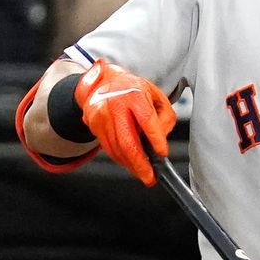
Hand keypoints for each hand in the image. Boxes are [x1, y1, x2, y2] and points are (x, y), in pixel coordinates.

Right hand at [74, 59, 176, 184]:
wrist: (102, 82)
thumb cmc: (133, 90)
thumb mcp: (157, 95)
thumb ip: (165, 117)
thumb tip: (161, 139)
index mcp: (134, 95)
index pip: (146, 119)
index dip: (155, 138)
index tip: (162, 153)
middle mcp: (115, 105)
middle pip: (127, 141)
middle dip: (140, 164)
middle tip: (150, 178)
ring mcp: (101, 117)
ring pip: (117, 149)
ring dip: (131, 166)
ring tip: (143, 174)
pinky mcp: (93, 126)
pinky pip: (108, 149)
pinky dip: (121, 160)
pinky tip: (130, 164)